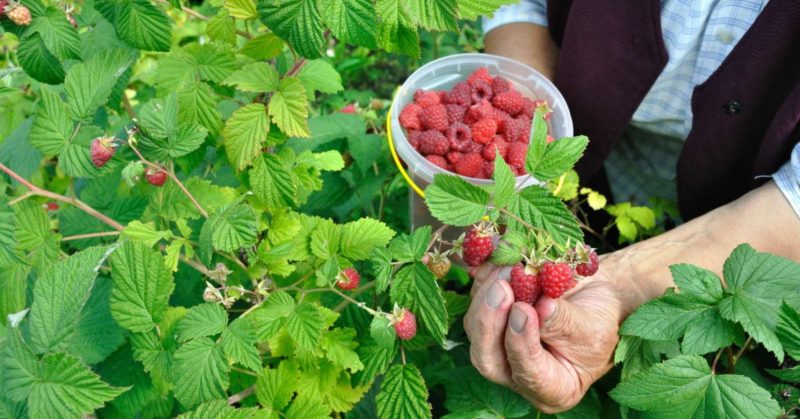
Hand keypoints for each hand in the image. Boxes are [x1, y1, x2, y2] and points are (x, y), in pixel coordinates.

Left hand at [463, 263, 625, 412]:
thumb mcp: (594, 327)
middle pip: (487, 355)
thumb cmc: (602, 320)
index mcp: (550, 388)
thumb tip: (540, 308)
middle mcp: (516, 370)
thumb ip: (565, 323)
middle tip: (502, 287)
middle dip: (490, 320)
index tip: (524, 310)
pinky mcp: (490, 315)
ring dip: (487, 292)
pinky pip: (477, 297)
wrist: (597, 297)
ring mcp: (498, 343)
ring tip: (508, 265)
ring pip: (476, 324)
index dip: (521, 344)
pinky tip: (497, 255)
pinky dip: (485, 275)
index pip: (526, 374)